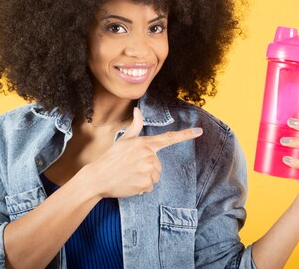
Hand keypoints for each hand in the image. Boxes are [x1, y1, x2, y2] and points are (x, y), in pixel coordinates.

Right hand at [85, 106, 203, 198]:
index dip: (186, 135)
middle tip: (130, 167)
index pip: (169, 138)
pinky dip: (142, 187)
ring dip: (145, 178)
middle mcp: (149, 155)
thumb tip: (137, 111)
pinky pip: (150, 187)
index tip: (199, 132)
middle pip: (158, 165)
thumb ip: (135, 126)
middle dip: (147, 168)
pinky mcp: (146, 183)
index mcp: (145, 143)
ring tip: (129, 175)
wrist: (98, 177)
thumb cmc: (111, 158)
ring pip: (155, 176)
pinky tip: (130, 183)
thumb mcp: (123, 140)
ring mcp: (148, 170)